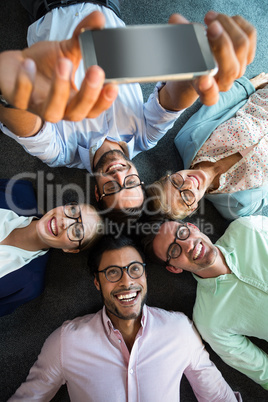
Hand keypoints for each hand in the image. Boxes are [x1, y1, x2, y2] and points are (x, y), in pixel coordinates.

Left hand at [0, 11, 117, 121]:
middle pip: (77, 114)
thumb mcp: (67, 51)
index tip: (113, 84)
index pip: (93, 109)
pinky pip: (22, 97)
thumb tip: (98, 19)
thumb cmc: (44, 65)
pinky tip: (29, 65)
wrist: (15, 68)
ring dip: (59, 89)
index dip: (104, 100)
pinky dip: (26, 82)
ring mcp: (38, 106)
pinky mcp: (18, 100)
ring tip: (63, 62)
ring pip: (52, 112)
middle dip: (88, 94)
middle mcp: (59, 109)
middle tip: (95, 70)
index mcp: (74, 101)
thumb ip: (84, 37)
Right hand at [159, 11, 255, 108]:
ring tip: (211, 19)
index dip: (208, 89)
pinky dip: (236, 23)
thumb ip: (176, 42)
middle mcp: (224, 82)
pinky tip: (222, 20)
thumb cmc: (190, 65)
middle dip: (222, 45)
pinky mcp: (246, 54)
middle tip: (211, 27)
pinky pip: (249, 35)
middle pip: (230, 68)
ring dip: (228, 27)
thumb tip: (175, 21)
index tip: (202, 80)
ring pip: (242, 46)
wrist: (202, 67)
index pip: (210, 97)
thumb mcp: (180, 59)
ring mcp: (237, 69)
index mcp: (206, 91)